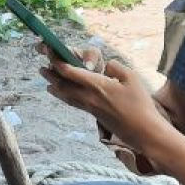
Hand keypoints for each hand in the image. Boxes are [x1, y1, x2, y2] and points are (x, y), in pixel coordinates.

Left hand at [38, 45, 184, 184]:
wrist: (143, 132)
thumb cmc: (140, 104)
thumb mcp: (131, 77)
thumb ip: (115, 67)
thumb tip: (105, 66)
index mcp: (96, 85)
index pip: (70, 71)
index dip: (57, 61)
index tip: (49, 53)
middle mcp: (88, 97)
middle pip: (62, 83)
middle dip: (51, 73)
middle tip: (41, 65)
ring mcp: (89, 107)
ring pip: (65, 94)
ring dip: (54, 85)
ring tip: (45, 79)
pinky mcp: (93, 114)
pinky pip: (72, 102)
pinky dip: (62, 95)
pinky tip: (59, 93)